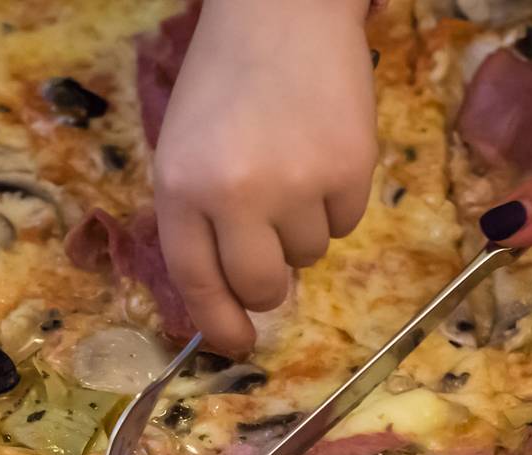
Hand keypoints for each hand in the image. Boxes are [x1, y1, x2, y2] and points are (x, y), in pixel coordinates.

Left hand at [154, 0, 377, 351]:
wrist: (284, 9)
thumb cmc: (226, 80)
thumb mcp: (184, 149)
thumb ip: (198, 218)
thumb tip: (232, 295)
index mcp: (181, 187)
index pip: (197, 281)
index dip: (218, 323)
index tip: (237, 343)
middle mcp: (235, 194)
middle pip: (261, 286)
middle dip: (268, 282)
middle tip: (271, 251)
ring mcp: (296, 184)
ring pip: (308, 255)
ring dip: (303, 227)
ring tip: (293, 167)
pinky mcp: (350, 171)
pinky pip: (346, 223)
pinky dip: (336, 200)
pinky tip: (320, 151)